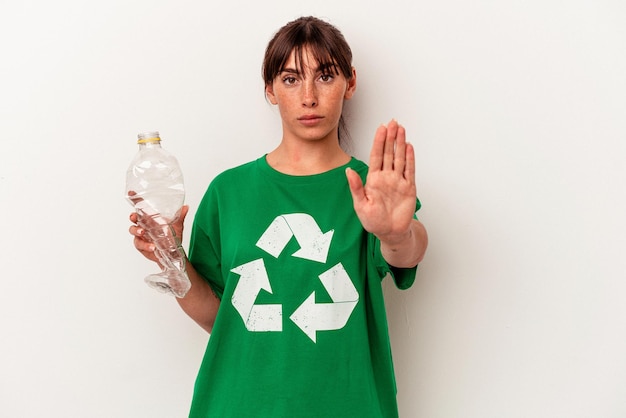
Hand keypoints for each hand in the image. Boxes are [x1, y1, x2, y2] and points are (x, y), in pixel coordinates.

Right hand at [128, 204, 189, 264]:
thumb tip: (186, 207)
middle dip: (132, 216)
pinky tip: (152, 246)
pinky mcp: (141, 245)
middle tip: (134, 217)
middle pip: (133, 218)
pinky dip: (145, 245)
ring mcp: (141, 235)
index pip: (142, 207)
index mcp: (151, 218)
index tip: (132, 193)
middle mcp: (144, 225)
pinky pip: (139, 244)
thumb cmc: (172, 238)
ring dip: (136, 230)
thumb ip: (180, 217)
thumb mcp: (177, 226)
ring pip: (132, 230)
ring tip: (143, 232)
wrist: (172, 253)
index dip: (136, 200)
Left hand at [346, 120, 415, 244]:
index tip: (381, 128)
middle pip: (388, 153)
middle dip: (390, 137)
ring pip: (399, 158)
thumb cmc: (373, 221)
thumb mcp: (360, 205)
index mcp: (373, 179)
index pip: (376, 156)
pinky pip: (410, 170)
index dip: (378, 141)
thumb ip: (355, 187)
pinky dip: (410, 158)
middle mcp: (386, 177)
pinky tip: (409, 147)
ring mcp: (398, 181)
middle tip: (393, 122)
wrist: (390, 233)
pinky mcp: (408, 188)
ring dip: (400, 144)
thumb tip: (348, 171)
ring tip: (401, 129)